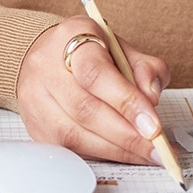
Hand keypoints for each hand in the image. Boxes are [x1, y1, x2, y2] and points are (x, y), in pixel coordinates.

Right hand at [16, 17, 172, 164]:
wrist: (46, 57)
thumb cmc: (89, 53)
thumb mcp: (123, 49)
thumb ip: (145, 69)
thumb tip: (151, 98)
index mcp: (71, 37)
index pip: (96, 73)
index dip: (126, 102)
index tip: (153, 125)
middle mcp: (45, 67)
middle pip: (84, 109)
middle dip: (127, 134)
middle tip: (157, 148)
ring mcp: (35, 99)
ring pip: (74, 135)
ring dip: (116, 150)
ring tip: (146, 154)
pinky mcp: (35, 127)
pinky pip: (68, 150)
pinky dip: (101, 156)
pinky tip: (122, 154)